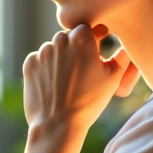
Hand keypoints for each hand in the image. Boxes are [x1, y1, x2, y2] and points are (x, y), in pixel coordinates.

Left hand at [18, 24, 138, 152]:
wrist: (58, 124)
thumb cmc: (89, 101)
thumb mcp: (113, 78)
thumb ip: (120, 57)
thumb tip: (123, 48)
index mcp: (82, 38)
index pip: (90, 28)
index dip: (96, 37)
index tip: (99, 45)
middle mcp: (60, 40)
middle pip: (70, 37)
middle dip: (77, 48)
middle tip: (83, 67)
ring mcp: (42, 52)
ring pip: (54, 49)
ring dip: (61, 58)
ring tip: (68, 80)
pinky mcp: (29, 64)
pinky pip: (40, 60)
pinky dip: (46, 68)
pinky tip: (54, 84)